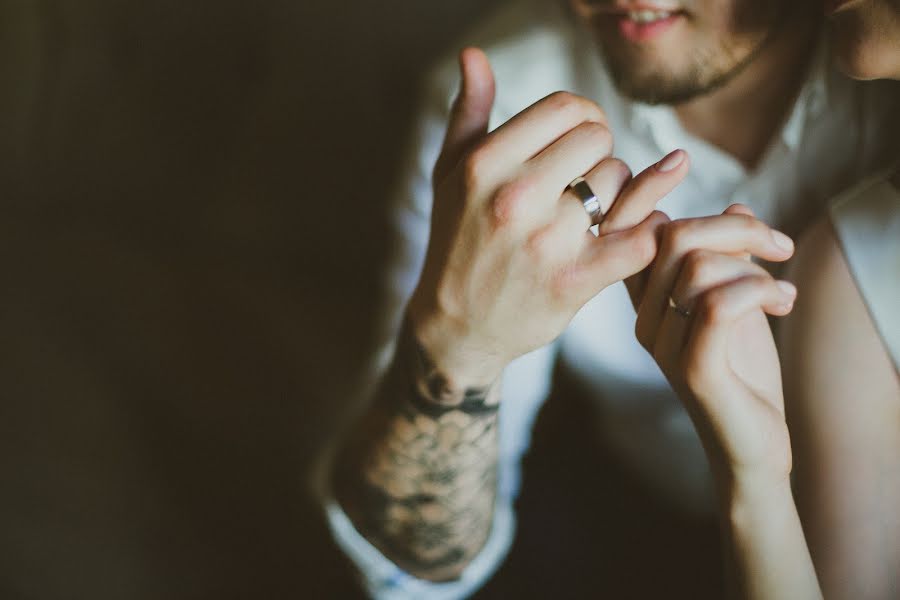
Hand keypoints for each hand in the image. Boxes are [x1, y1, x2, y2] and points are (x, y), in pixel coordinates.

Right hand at [408, 47, 688, 387]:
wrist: (456, 327)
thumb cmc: (456, 242)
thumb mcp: (449, 174)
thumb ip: (468, 112)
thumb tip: (474, 56)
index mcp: (485, 164)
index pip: (566, 108)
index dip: (584, 118)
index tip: (579, 140)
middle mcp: (514, 197)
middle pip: (598, 139)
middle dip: (597, 155)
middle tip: (583, 180)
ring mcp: (546, 241)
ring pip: (619, 184)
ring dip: (614, 197)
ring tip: (589, 216)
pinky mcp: (574, 282)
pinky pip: (638, 238)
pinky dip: (645, 233)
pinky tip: (629, 235)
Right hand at [633, 204, 798, 482]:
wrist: (753, 444)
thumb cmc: (743, 372)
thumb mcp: (737, 299)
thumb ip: (729, 255)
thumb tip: (737, 205)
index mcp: (646, 299)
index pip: (628, 230)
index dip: (647, 189)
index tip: (690, 172)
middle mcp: (644, 320)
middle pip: (672, 235)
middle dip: (736, 227)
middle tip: (779, 246)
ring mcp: (664, 346)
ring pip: (698, 265)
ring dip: (758, 267)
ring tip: (782, 293)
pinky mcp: (694, 370)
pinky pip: (720, 304)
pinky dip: (762, 291)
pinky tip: (783, 304)